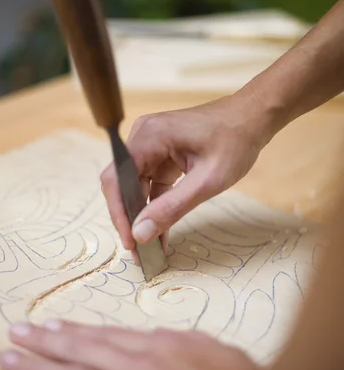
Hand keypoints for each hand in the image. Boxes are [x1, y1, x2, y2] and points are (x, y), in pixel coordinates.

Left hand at [1, 320, 259, 369]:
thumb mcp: (211, 349)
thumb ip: (182, 343)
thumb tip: (166, 339)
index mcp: (155, 344)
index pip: (104, 335)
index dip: (74, 330)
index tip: (52, 325)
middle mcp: (133, 364)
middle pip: (79, 349)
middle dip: (44, 340)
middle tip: (17, 331)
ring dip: (38, 367)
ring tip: (12, 358)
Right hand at [101, 92, 271, 256]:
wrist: (253, 117)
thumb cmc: (235, 141)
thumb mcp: (207, 180)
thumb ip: (172, 207)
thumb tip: (141, 233)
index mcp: (150, 136)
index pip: (117, 178)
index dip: (119, 213)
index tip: (130, 241)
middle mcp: (143, 136)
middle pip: (122, 184)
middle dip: (130, 219)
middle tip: (140, 252)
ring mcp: (150, 143)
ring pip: (134, 186)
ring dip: (142, 215)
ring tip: (150, 247)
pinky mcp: (160, 152)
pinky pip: (150, 182)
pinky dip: (155, 205)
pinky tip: (161, 229)